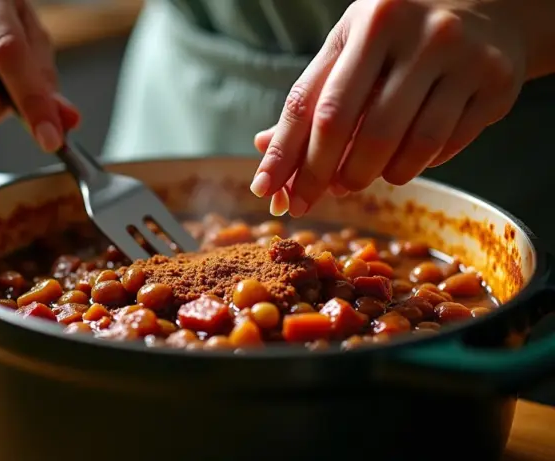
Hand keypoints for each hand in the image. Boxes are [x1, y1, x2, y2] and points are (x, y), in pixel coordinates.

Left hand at [250, 0, 525, 216]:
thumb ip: (312, 96)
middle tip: (316, 197)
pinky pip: (444, 147)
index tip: (266, 191)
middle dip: (326, 176)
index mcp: (369, 23)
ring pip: (407, 147)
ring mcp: (462, 58)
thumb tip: (264, 149)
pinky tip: (403, 160)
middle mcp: (418, 35)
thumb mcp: (351, 48)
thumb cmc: (399, 35)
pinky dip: (415, 165)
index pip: (313, 104)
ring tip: (362, 176)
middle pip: (357, 131)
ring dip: (375, 176)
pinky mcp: (494, 84)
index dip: (285, 155)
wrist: (489, 7)